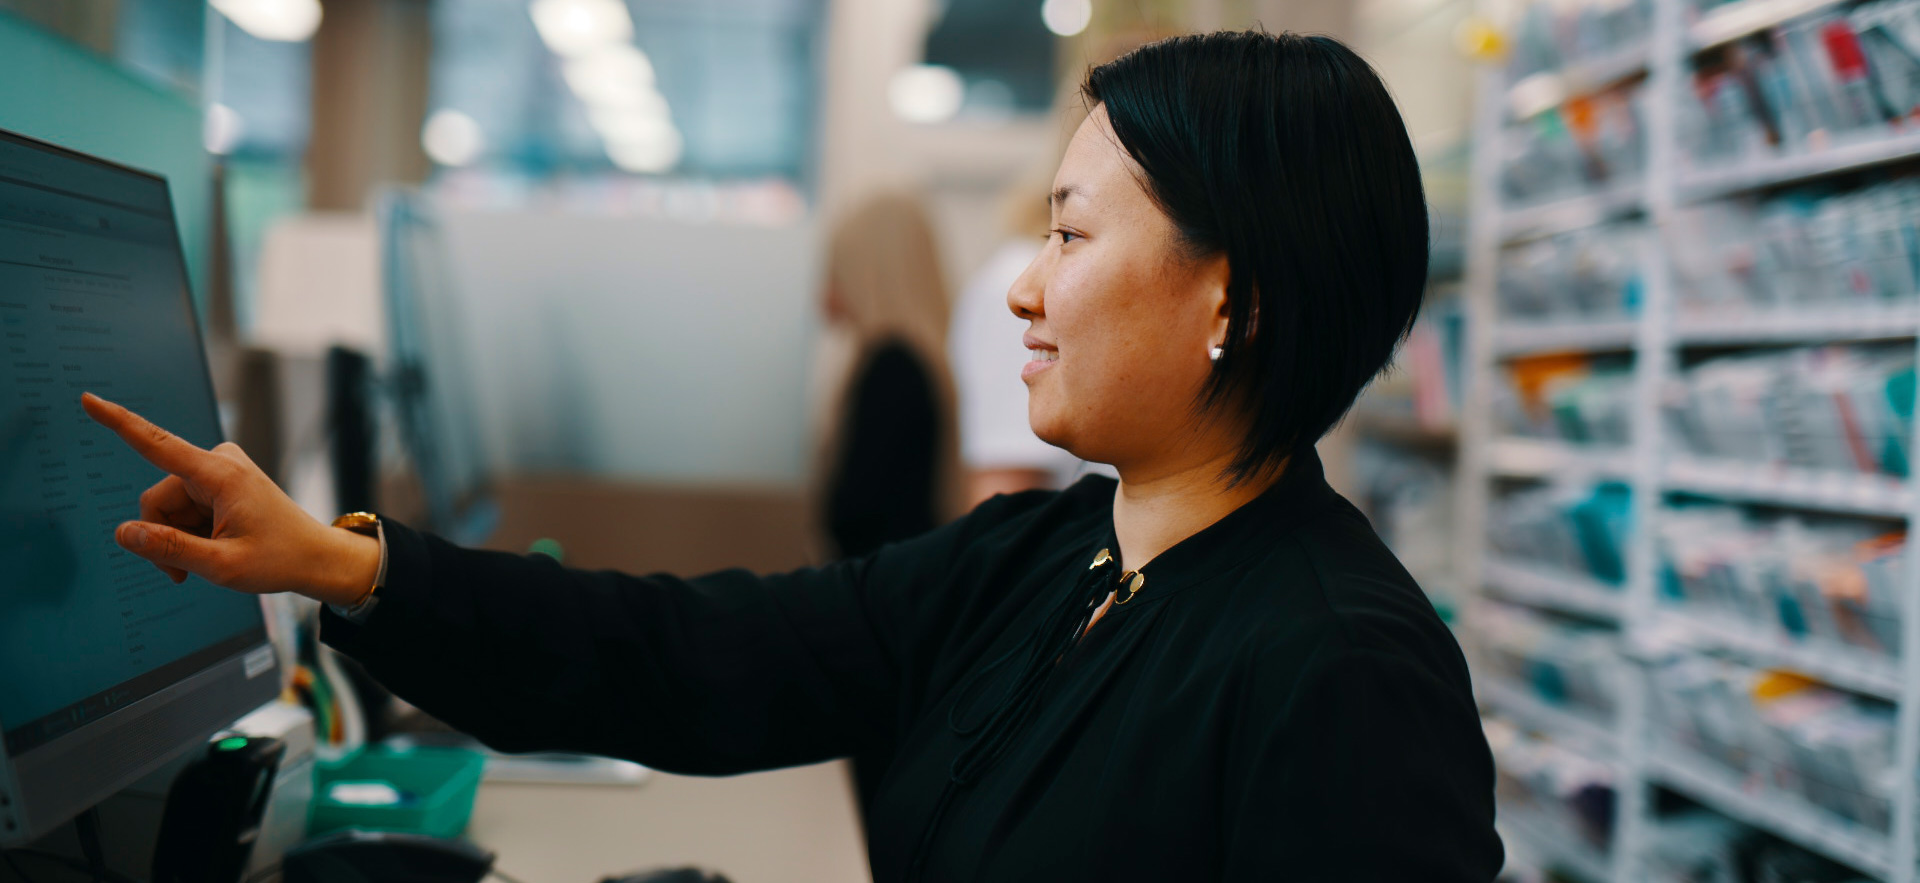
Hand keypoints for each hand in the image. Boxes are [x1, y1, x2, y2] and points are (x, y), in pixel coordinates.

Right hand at [80, 393, 380, 605]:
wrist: (316, 558)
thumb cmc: (279, 560)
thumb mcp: (222, 565)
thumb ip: (169, 549)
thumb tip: (123, 533)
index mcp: (220, 474)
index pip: (157, 444)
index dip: (119, 422)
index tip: (88, 399)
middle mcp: (217, 463)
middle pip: (157, 501)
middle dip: (163, 537)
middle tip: (184, 573)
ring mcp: (218, 471)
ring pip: (167, 510)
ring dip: (177, 540)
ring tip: (207, 561)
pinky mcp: (218, 483)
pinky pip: (182, 510)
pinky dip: (189, 534)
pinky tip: (213, 549)